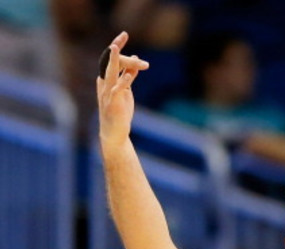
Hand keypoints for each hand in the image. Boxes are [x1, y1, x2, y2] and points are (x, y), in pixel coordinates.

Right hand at [96, 31, 149, 148]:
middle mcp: (105, 84)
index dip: (117, 47)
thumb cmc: (119, 112)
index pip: (111, 60)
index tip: (124, 34)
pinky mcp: (113, 103)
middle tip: (122, 35)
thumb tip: (135, 62)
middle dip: (116, 48)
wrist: (114, 132)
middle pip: (109, 62)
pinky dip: (124, 81)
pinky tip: (129, 74)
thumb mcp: (126, 91)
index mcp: (107, 80)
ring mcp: (107, 93)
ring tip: (115, 48)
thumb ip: (129, 76)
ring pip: (111, 73)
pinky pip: (117, 90)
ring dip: (114, 60)